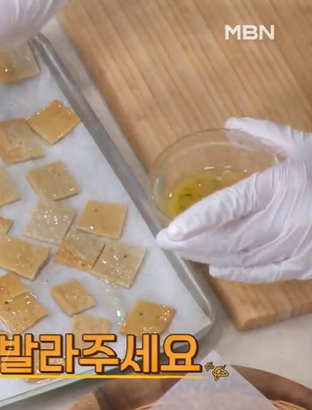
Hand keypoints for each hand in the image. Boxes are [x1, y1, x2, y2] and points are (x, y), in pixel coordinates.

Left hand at [156, 117, 311, 282]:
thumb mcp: (303, 146)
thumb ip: (265, 134)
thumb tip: (229, 122)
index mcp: (279, 187)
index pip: (227, 206)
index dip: (195, 220)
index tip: (170, 230)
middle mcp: (284, 220)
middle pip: (226, 237)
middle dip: (191, 242)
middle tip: (165, 243)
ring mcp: (295, 246)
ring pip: (240, 257)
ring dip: (207, 256)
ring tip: (183, 252)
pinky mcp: (306, 264)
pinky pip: (265, 274)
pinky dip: (238, 274)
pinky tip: (216, 269)